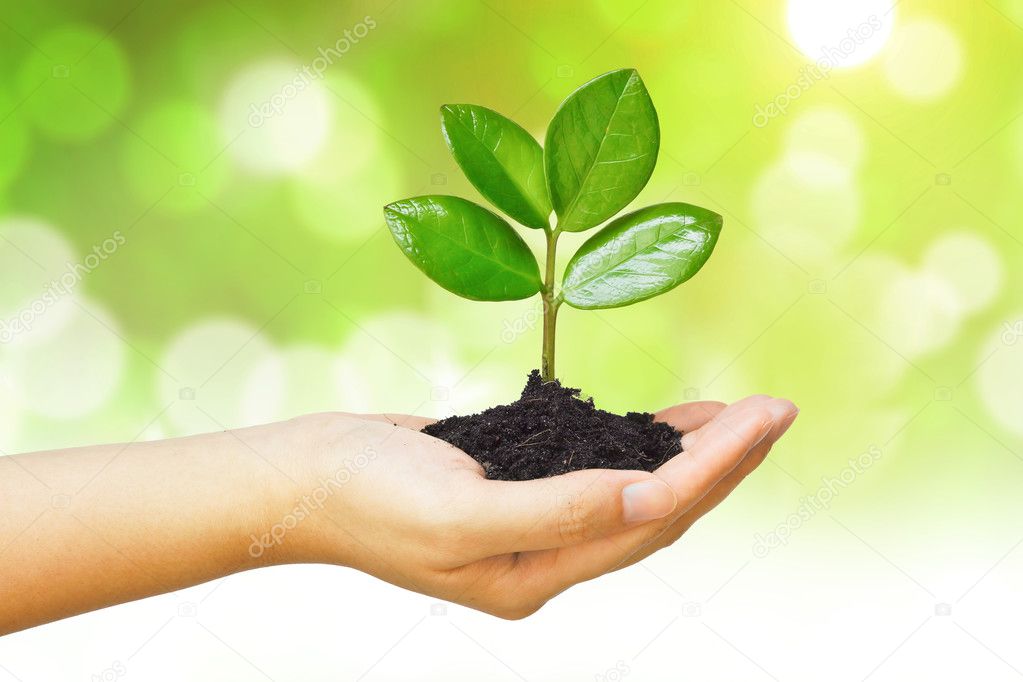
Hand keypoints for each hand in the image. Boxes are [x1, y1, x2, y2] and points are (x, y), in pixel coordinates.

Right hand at [273, 394, 797, 618]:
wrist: (305, 477)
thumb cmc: (366, 495)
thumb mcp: (457, 512)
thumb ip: (555, 511)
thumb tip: (646, 497)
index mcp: (537, 574)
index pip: (651, 519)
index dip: (715, 469)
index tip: (764, 419)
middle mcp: (547, 554)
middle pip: (659, 509)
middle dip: (723, 461)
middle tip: (777, 410)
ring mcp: (534, 520)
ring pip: (635, 488)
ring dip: (691, 452)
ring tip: (744, 414)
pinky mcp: (519, 482)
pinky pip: (598, 465)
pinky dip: (638, 440)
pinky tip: (666, 419)